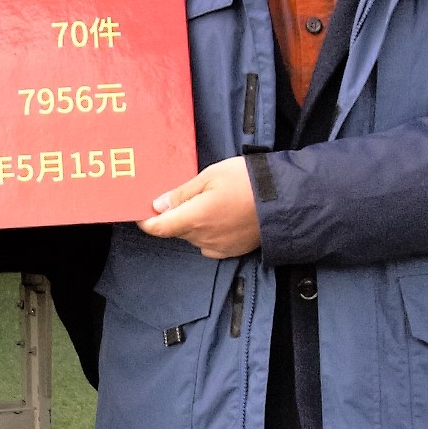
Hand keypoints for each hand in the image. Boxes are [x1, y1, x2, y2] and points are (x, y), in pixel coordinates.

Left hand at [139, 156, 260, 258]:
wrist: (284, 200)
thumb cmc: (247, 182)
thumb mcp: (210, 176)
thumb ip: (182, 194)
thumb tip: (157, 205)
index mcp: (193, 218)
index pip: (158, 228)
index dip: (146, 221)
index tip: (143, 212)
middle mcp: (202, 238)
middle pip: (176, 230)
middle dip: (176, 215)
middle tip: (189, 195)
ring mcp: (217, 247)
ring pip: (193, 236)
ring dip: (195, 223)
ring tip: (213, 202)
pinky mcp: (231, 252)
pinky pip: (210, 244)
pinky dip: (210, 232)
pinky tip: (224, 216)